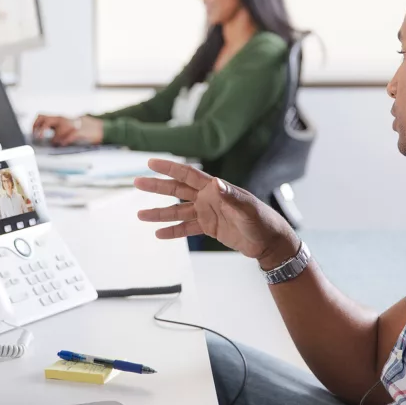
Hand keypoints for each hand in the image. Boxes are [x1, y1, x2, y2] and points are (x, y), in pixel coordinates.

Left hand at [31, 114, 102, 145]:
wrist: (94, 128)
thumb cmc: (75, 129)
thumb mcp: (62, 126)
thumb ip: (52, 127)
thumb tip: (38, 134)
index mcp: (57, 118)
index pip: (41, 117)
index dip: (35, 125)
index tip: (33, 134)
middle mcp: (62, 120)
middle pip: (46, 120)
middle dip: (41, 130)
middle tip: (39, 138)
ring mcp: (70, 125)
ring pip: (58, 131)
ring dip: (55, 139)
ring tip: (57, 143)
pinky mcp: (78, 132)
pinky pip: (69, 137)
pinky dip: (64, 141)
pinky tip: (64, 144)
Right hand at [134, 159, 298, 268]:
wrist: (269, 242)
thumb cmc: (261, 221)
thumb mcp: (246, 208)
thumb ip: (230, 196)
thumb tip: (214, 183)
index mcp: (215, 188)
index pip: (187, 175)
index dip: (169, 167)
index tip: (151, 162)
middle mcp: (208, 198)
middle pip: (177, 190)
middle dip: (157, 186)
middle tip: (137, 183)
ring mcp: (207, 212)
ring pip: (177, 211)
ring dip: (159, 213)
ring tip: (140, 215)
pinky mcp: (209, 227)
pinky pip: (186, 228)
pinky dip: (172, 231)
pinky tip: (158, 233)